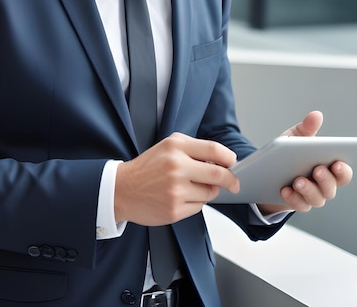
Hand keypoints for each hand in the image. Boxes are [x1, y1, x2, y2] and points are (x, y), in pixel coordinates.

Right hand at [114, 133, 239, 225]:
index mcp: (176, 147)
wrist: (122, 189)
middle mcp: (176, 167)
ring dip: (208, 191)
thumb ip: (194, 148)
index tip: (232, 163)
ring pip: (210, 193)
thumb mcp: (167, 145)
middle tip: (234, 184)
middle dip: (231, 180)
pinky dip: (195, 202)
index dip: (228, 157)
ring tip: (190, 187)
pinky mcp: (174, 210)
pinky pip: (199, 207)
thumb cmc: (148, 167)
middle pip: (218, 174)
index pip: (213, 149)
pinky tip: (180, 197)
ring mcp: (175, 190)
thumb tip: (222, 160)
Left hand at [258, 111, 352, 214]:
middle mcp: (324, 185)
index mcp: (328, 167)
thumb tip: (316, 115)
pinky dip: (292, 198)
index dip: (343, 169)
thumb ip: (307, 129)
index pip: (343, 172)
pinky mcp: (298, 203)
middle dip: (325, 179)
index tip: (337, 163)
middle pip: (332, 187)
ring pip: (317, 198)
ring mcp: (312, 196)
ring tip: (298, 180)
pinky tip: (285, 189)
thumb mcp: (295, 138)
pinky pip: (299, 204)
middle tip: (317, 169)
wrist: (270, 171)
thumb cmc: (290, 153)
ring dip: (308, 189)